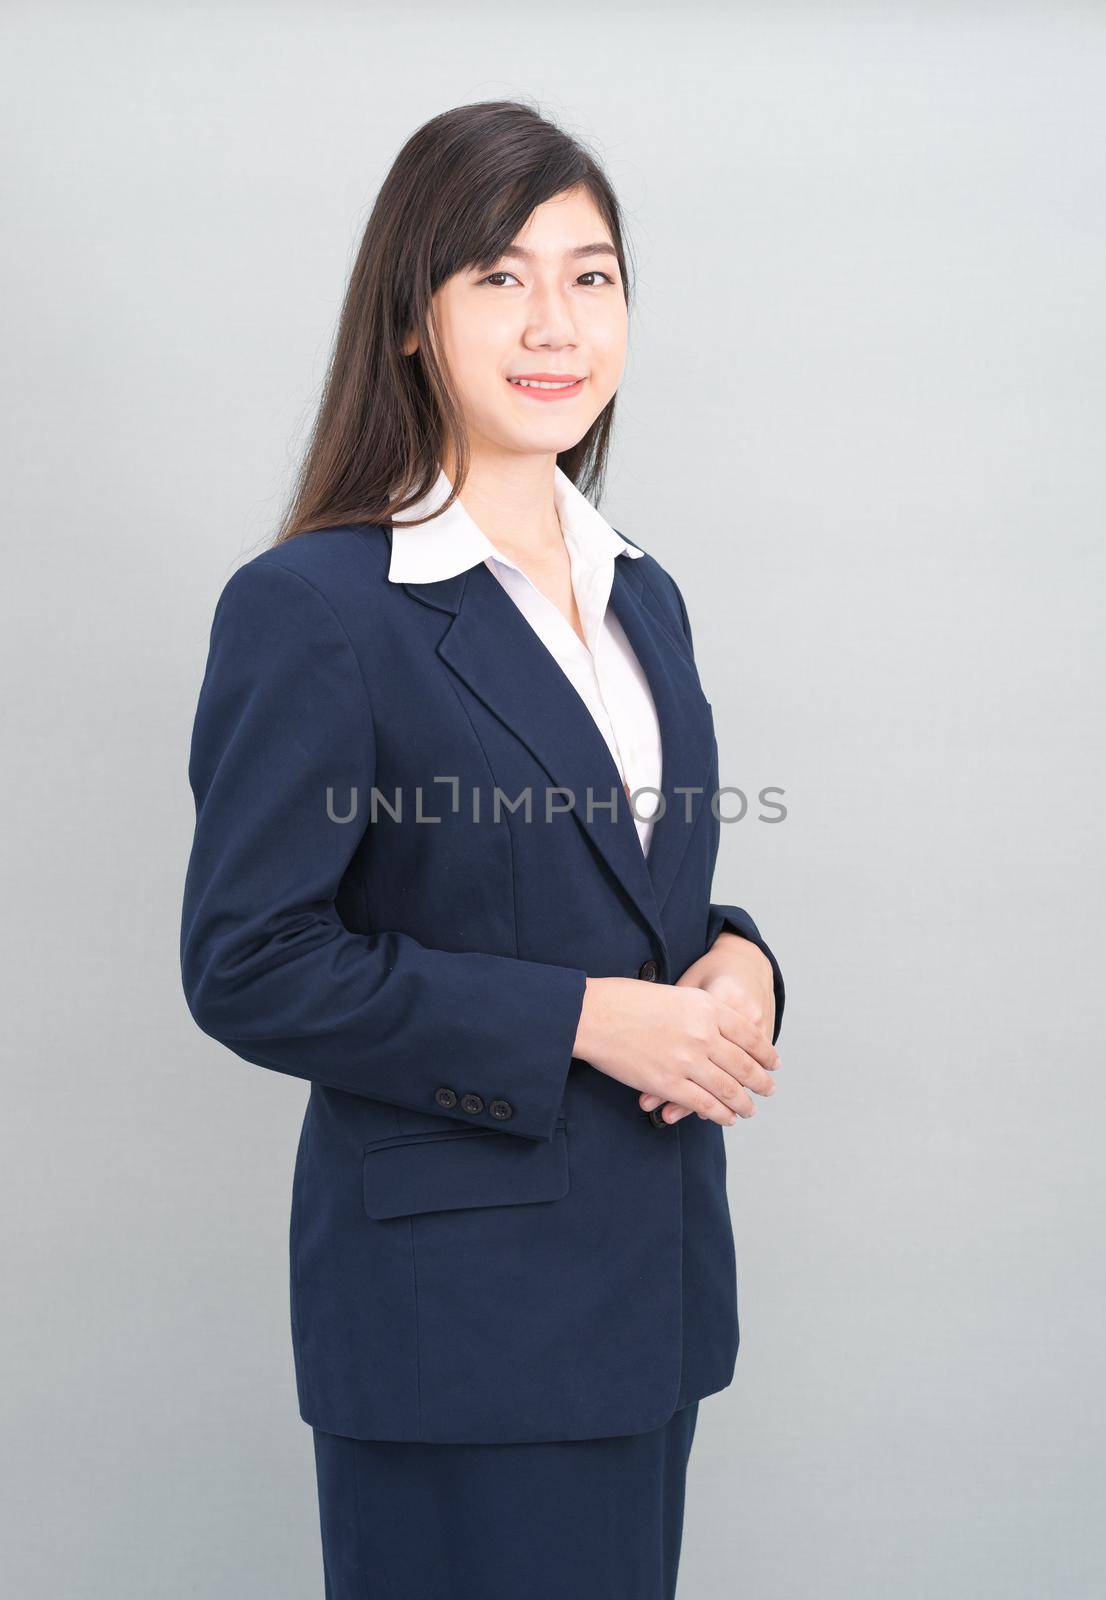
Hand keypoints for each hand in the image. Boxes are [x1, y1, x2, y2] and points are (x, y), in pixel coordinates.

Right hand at [638, 935, 779, 1124]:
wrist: (595, 1014)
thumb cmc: (627, 1000)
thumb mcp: (675, 993)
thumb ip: (701, 1012)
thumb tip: (717, 1031)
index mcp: (707, 1007)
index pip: (749, 1034)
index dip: (765, 1053)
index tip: (774, 1063)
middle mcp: (704, 1034)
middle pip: (744, 1064)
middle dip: (760, 1081)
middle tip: (769, 1089)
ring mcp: (688, 1061)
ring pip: (728, 1089)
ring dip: (743, 1103)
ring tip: (750, 1110)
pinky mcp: (669, 1084)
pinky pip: (704, 1105)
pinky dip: (720, 1114)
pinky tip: (726, 1118)